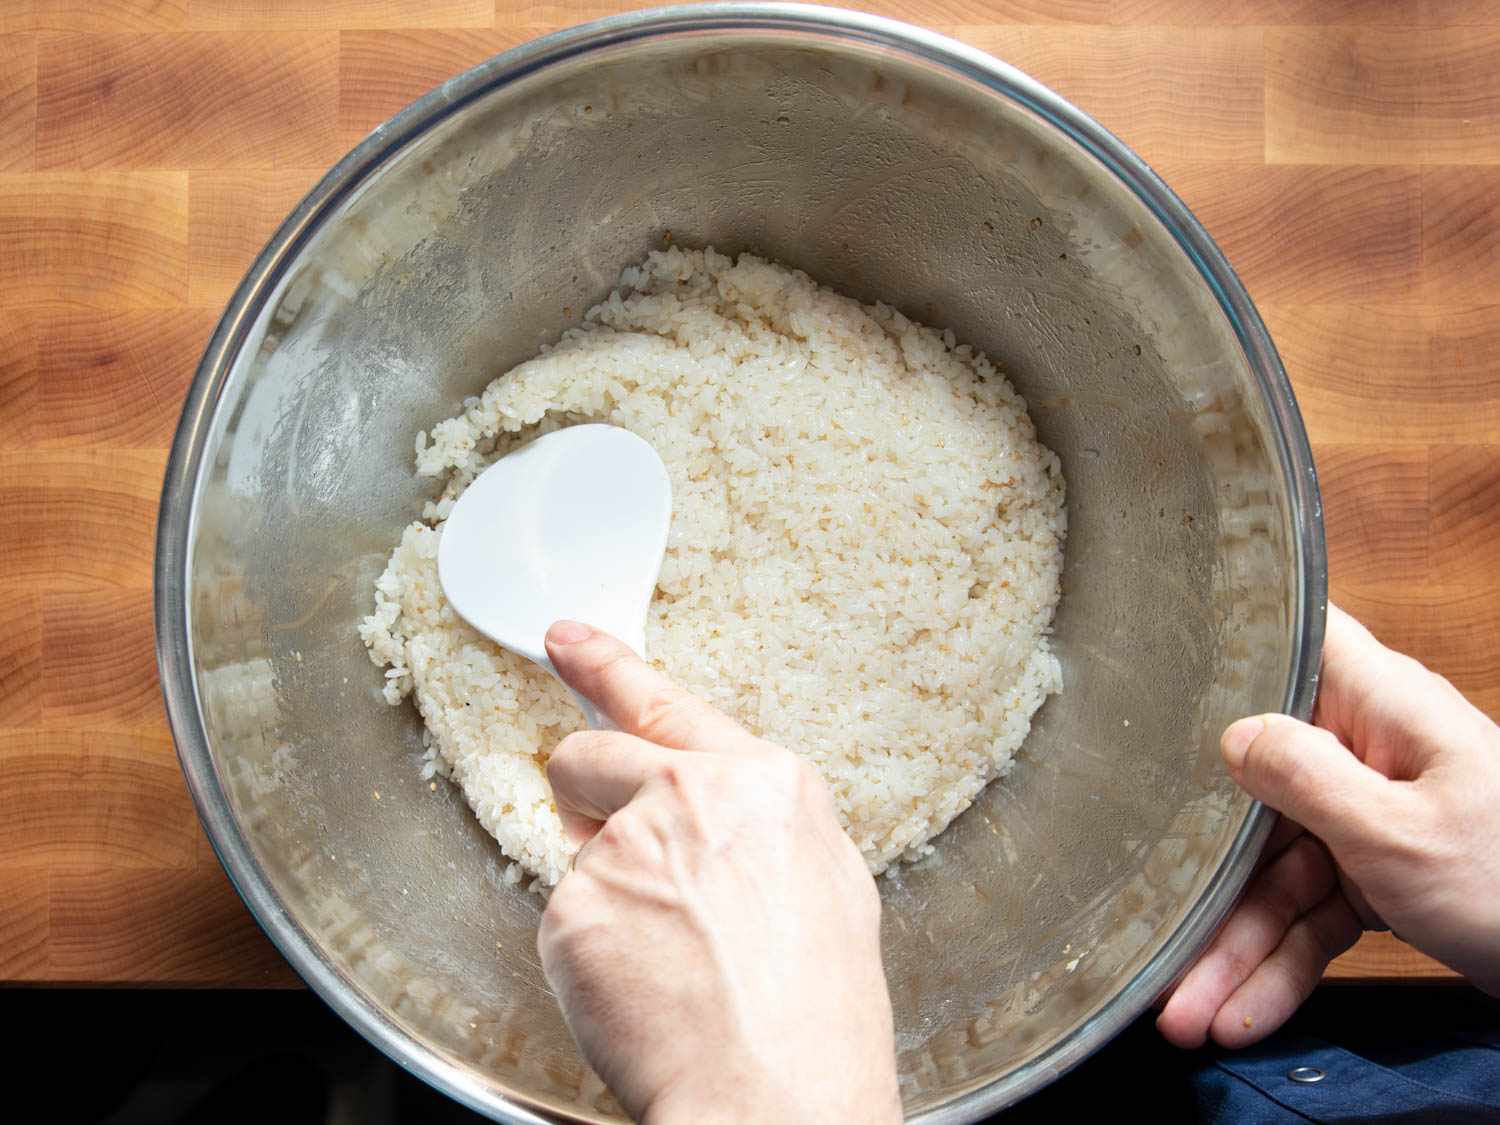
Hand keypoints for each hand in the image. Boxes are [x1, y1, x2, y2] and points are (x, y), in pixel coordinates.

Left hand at [535, 621, 901, 1123]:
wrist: (775, 1094)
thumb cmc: (817, 1012)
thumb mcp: (831, 887)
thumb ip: (762, 826)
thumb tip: (720, 816)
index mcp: (763, 785)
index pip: (663, 703)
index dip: (603, 664)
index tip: (564, 639)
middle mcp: (689, 796)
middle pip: (589, 756)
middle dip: (585, 788)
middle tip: (618, 848)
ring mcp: (624, 850)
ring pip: (580, 851)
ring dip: (606, 889)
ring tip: (666, 956)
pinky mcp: (573, 911)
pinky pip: (567, 921)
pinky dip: (592, 953)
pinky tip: (642, 990)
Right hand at [1157, 604, 1499, 1048]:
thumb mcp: (1398, 831)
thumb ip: (1306, 776)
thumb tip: (1231, 734)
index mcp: (1382, 709)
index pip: (1300, 644)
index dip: (1235, 640)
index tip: (1159, 658)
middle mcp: (1370, 754)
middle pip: (1260, 792)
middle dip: (1207, 870)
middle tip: (1149, 928)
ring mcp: (1374, 818)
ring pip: (1278, 872)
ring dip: (1233, 945)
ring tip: (1183, 1015)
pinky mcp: (1382, 875)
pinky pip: (1313, 916)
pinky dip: (1279, 966)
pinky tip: (1240, 1013)